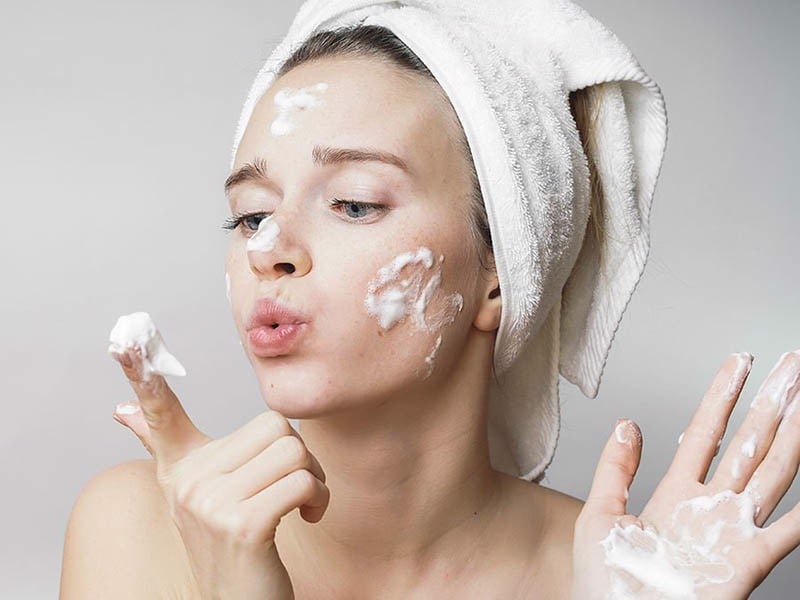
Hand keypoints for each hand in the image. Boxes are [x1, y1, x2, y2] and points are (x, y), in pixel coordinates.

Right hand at [109, 345, 328, 599]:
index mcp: (181, 467)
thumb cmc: (232, 542)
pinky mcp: (241, 525)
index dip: (143, 376)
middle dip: (298, 456)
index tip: (125, 338)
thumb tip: (122, 410)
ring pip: (293, 451)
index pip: (161, 414)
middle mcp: (187, 482)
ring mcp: (210, 504)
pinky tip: (306, 517)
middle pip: (274, 426)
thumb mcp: (198, 493)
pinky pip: (302, 480)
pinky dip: (319, 498)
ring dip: (314, 479)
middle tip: (290, 487)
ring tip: (299, 505)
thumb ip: (166, 446)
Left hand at [572, 350, 799, 598]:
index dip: (723, 395)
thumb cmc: (605, 584)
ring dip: (793, 436)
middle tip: (791, 366)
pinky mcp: (746, 562)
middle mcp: (709, 507)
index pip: (706, 431)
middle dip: (770, 402)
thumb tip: (627, 423)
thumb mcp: (600, 514)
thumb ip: (615, 468)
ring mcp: (731, 532)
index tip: (738, 362)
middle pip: (748, 442)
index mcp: (675, 494)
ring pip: (772, 472)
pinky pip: (787, 530)